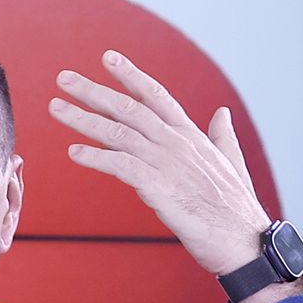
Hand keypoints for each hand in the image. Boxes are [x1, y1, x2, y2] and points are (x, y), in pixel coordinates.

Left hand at [47, 50, 270, 276]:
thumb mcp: (231, 164)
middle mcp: (177, 143)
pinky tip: (74, 152)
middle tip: (64, 78)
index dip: (131, 76)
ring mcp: (168, 164)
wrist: (246, 244)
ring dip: (83, 119)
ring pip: (118, 133)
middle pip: (129, 108)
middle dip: (94, 91)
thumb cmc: (236, 211)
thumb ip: (222, 137)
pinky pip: (121, 167)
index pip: (157, 96)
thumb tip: (222, 112)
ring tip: (56, 108)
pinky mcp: (160, 189)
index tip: (107, 58)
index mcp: (192, 136)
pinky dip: (96, 157)